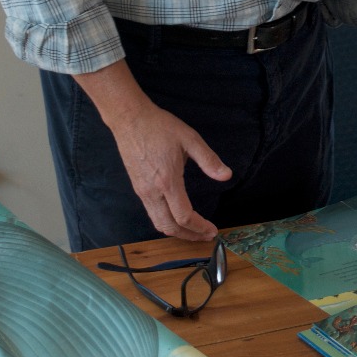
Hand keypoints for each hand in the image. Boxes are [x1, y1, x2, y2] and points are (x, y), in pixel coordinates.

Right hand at [74, 60, 230, 240]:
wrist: (130, 120)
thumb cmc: (160, 127)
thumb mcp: (190, 139)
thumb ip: (209, 160)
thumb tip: (227, 176)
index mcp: (167, 181)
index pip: (184, 216)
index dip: (200, 227)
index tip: (212, 230)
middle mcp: (152, 191)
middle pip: (169, 227)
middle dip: (189, 236)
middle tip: (205, 236)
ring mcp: (142, 191)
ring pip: (158, 223)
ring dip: (177, 232)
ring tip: (194, 231)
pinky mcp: (138, 188)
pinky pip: (152, 213)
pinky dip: (166, 222)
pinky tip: (177, 217)